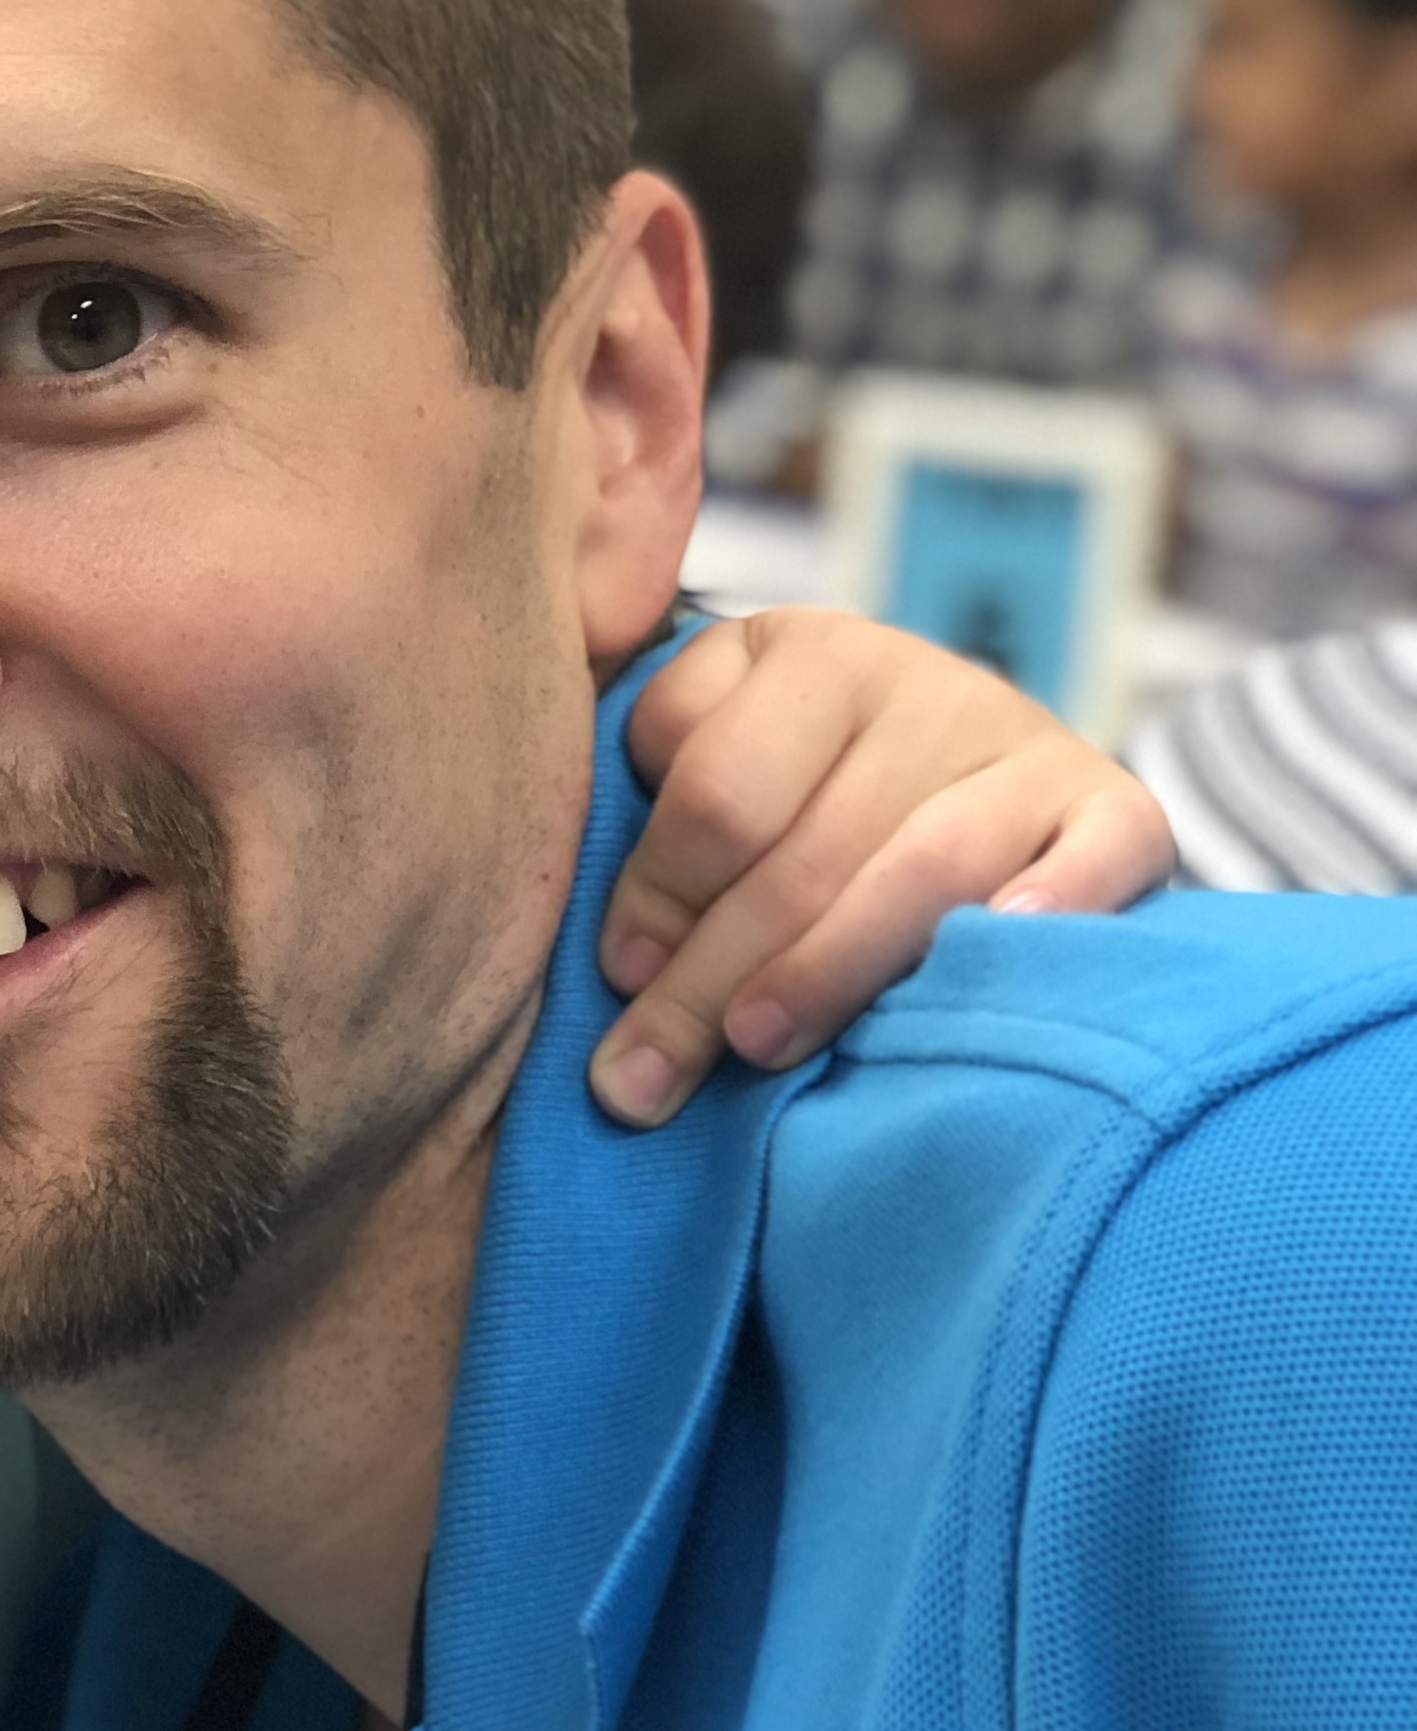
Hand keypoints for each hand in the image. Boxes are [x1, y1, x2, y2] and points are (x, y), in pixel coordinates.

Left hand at [590, 609, 1172, 1126]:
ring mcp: (1029, 744)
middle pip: (806, 849)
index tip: (618, 976)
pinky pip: (1099, 854)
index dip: (656, 893)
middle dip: (712, 974)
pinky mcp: (1118, 809)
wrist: (973, 788)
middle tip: (649, 1073)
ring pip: (926, 866)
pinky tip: (981, 959)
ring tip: (757, 1050)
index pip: (716, 789)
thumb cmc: (796, 804)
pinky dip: (1048, 905)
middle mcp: (925, 681)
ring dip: (831, 969)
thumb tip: (611, 944)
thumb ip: (641, 798)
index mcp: (805, 656)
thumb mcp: (702, 761)